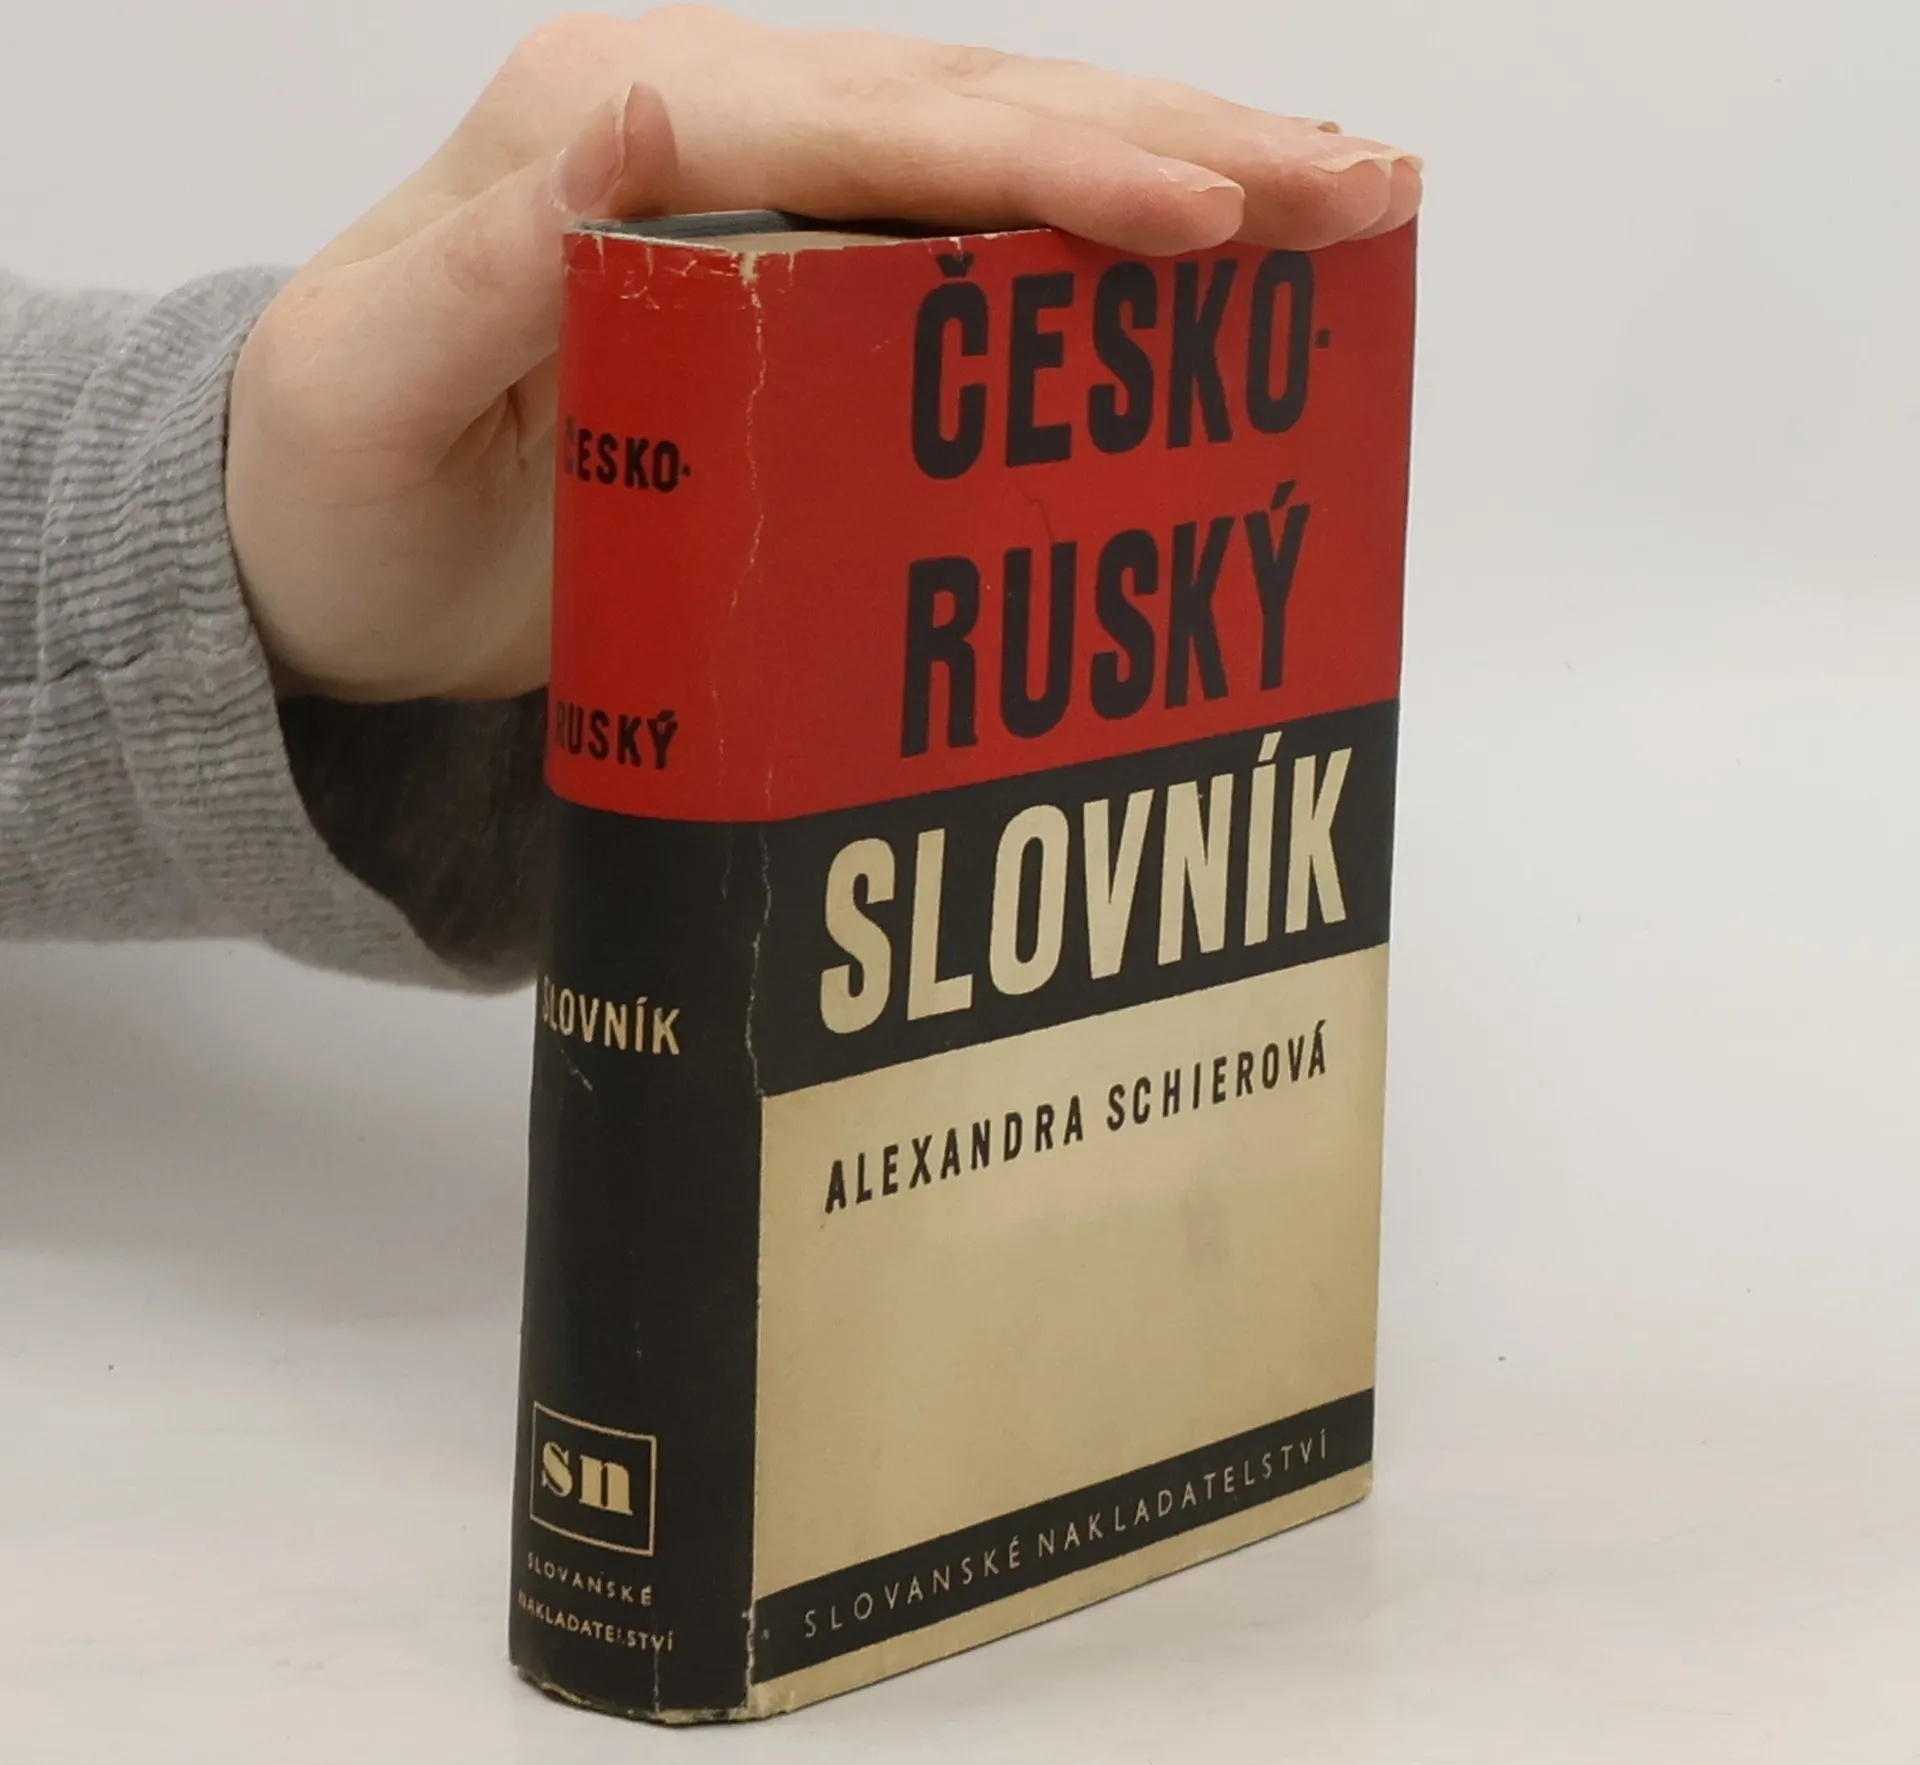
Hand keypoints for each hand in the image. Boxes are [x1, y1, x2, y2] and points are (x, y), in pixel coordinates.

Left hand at [227, 6, 1421, 702]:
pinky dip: (1108, 239)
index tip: (1204, 217)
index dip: (1052, 169)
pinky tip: (1215, 264)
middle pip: (983, 115)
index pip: (879, 129)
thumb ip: (488, 260)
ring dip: (1184, 164)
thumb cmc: (340, 498)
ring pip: (1007, 152)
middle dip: (1183, 145)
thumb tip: (633, 118)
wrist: (327, 560)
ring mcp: (768, 196)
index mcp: (620, 132)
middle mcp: (711, 128)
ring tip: (1345, 195)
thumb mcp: (368, 388)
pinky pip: (978, 237)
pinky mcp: (801, 278)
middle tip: (1358, 188)